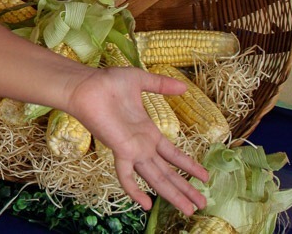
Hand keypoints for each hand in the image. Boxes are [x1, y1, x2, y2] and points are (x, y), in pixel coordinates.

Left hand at [66, 67, 208, 214]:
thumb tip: (184, 87)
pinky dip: (134, 190)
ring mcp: (131, 150)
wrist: (86, 85)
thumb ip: (161, 85)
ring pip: (156, 177)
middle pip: (167, 172)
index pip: (172, 154)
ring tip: (190, 211)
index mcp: (147, 132)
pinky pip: (127, 176)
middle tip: (202, 204)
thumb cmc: (107, 82)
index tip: (204, 177)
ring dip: (173, 194)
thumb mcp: (139, 80)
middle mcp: (141, 145)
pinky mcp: (120, 150)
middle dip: (185, 188)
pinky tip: (145, 204)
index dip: (188, 165)